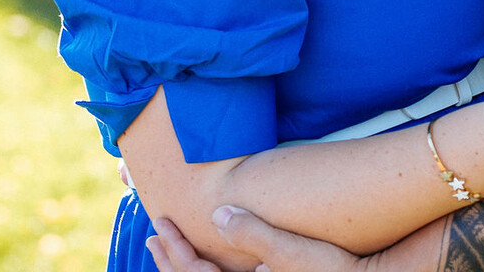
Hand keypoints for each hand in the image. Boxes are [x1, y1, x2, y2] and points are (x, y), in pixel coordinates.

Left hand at [147, 208, 363, 271]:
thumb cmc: (330, 266)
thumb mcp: (290, 248)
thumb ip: (254, 233)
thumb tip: (218, 216)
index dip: (173, 248)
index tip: (160, 223)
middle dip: (169, 260)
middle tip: (154, 236)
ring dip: (184, 265)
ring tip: (170, 247)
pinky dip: (206, 269)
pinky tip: (208, 258)